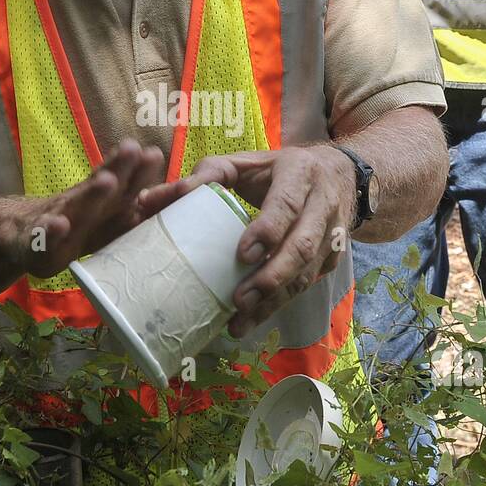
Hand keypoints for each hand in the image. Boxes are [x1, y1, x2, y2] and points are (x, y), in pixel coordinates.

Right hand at [16, 139, 164, 278]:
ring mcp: (59, 219)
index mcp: (104, 201)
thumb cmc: (78, 224)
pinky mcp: (37, 242)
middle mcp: (83, 203)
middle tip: (133, 150)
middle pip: (103, 184)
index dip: (140, 171)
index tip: (155, 155)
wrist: (24, 232)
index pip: (125, 183)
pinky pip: (44, 236)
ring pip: (77, 204)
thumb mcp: (109, 216)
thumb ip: (142, 205)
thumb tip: (185, 192)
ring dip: (92, 193)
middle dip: (118, 168)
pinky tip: (59, 224)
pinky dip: (51, 231)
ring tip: (106, 181)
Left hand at [137, 146, 356, 336]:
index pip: (286, 204)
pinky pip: (306, 286)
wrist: (338, 174)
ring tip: (240, 321)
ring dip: (274, 301)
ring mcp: (333, 235)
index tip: (242, 255)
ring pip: (307, 274)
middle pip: (301, 247)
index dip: (267, 230)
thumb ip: (201, 177)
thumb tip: (147, 201)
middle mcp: (323, 204)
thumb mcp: (243, 163)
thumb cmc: (276, 170)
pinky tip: (252, 320)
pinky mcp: (332, 259)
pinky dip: (278, 305)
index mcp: (300, 173)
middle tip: (238, 300)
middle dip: (271, 278)